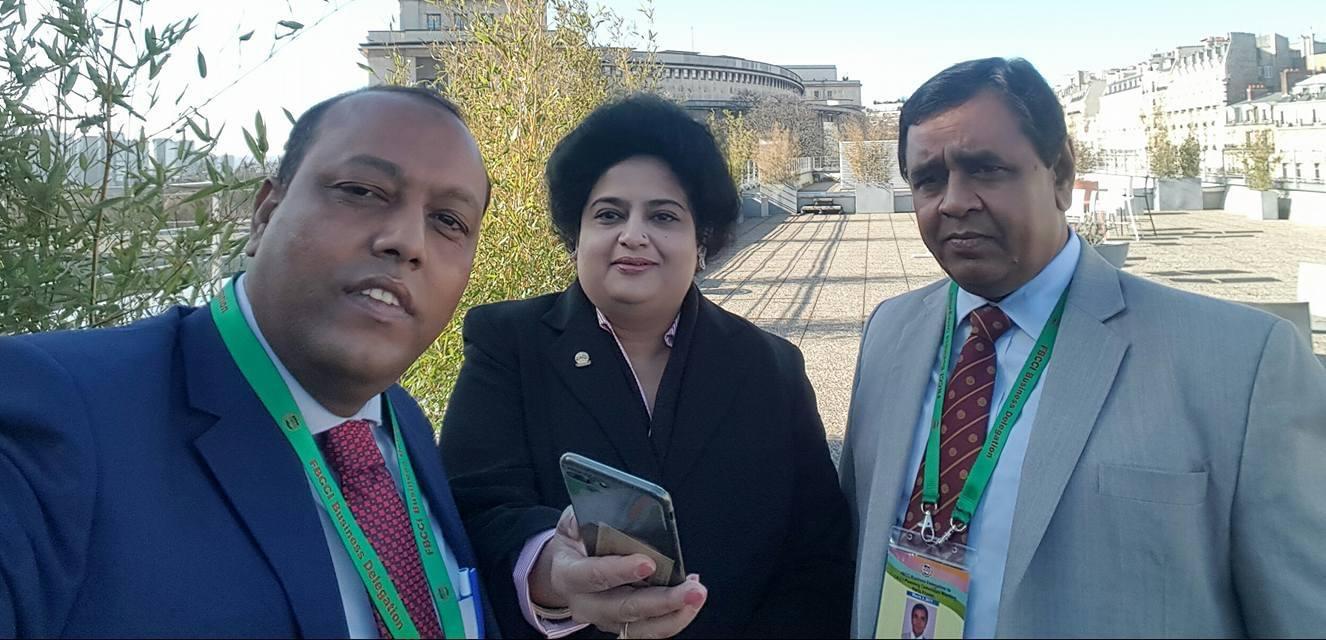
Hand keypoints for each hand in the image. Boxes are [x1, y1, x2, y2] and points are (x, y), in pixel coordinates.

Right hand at [530, 506, 706, 637]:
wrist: (563, 571)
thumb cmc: (574, 543)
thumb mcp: (571, 523)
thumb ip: (585, 516)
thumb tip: (614, 508)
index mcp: (569, 575)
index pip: (593, 576)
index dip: (620, 571)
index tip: (648, 563)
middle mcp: (586, 604)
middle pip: (625, 609)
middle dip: (662, 601)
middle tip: (692, 589)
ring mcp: (606, 619)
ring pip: (642, 628)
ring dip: (675, 615)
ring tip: (697, 594)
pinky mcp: (623, 626)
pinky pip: (650, 630)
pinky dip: (675, 617)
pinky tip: (691, 598)